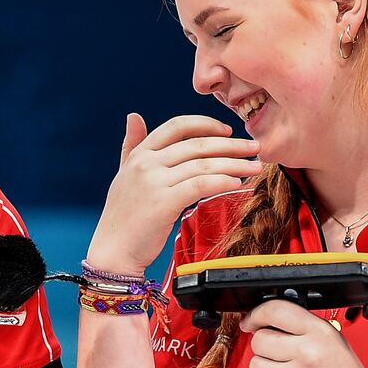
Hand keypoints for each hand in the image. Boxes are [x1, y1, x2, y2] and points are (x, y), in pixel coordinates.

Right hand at [87, 113, 260, 274]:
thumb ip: (131, 145)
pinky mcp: (164, 203)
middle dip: (231, 145)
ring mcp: (154, 182)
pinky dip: (222, 181)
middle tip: (254, 147)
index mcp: (139, 154)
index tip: (228, 131)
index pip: (177, 126)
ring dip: (235, 164)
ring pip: (204, 165)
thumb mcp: (124, 174)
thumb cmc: (122, 217)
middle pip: (197, 145)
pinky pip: (201, 186)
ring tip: (255, 167)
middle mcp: (146, 164)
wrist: (113, 251)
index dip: (206, 124)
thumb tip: (134, 116)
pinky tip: (237, 183)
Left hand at [239, 299, 367, 367]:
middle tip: (280, 357)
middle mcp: (309, 353)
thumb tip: (266, 319)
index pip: (275, 310)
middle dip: (264, 348)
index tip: (251, 322)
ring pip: (254, 365)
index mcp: (321, 333)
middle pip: (259, 340)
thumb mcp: (334, 341)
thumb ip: (302, 328)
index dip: (256, 315)